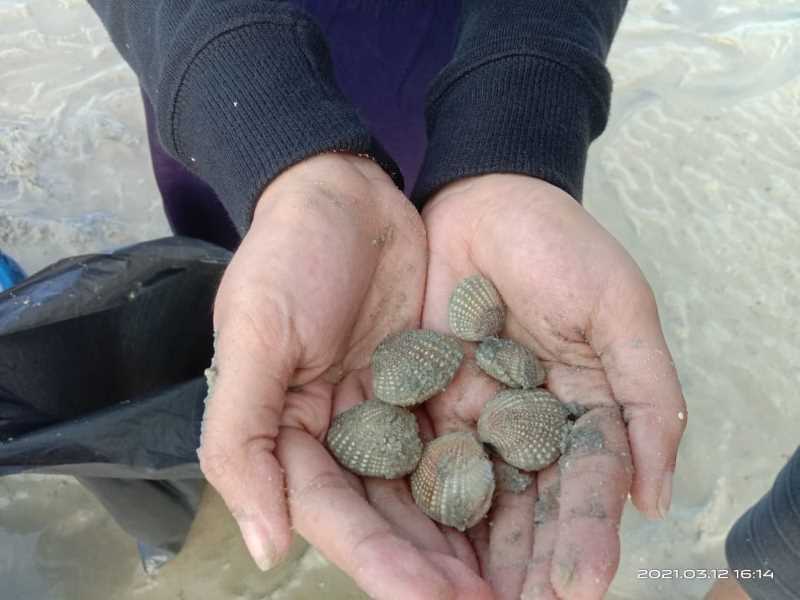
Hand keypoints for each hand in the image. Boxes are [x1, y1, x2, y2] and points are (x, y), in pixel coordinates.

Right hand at [198, 153, 491, 598]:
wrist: (344, 188)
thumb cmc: (289, 254)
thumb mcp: (255, 336)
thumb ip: (242, 441)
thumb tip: (266, 548)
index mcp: (291, 435)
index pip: (337, 518)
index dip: (386, 566)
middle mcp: (342, 436)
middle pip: (390, 519)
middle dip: (438, 568)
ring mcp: (391, 412)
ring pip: (431, 493)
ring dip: (471, 540)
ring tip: (521, 580)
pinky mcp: (431, 386)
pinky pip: (462, 442)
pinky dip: (489, 480)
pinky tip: (526, 512)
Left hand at [421, 174, 686, 598]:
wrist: (480, 194)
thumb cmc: (558, 244)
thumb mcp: (618, 308)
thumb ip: (647, 395)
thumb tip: (657, 496)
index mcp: (579, 411)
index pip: (584, 489)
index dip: (585, 536)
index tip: (580, 585)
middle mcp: (522, 425)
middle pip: (524, 507)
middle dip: (522, 563)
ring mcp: (468, 416)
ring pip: (468, 495)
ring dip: (465, 551)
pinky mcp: (417, 398)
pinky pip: (412, 457)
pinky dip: (412, 502)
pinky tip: (409, 545)